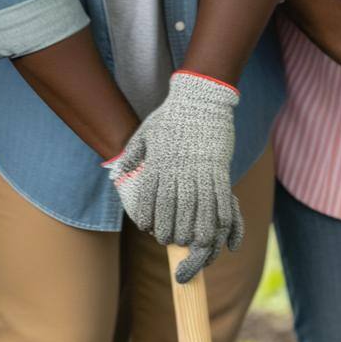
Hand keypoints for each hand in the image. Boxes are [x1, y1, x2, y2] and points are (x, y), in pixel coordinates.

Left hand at [104, 70, 242, 282]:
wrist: (199, 99)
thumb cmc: (170, 116)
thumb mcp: (145, 132)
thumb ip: (132, 154)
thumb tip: (119, 171)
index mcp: (160, 162)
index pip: (151, 198)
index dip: (149, 217)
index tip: (148, 228)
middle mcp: (179, 170)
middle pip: (174, 209)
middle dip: (171, 229)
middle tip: (169, 240)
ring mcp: (200, 170)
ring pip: (198, 209)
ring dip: (195, 230)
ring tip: (190, 243)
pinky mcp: (219, 169)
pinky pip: (221, 199)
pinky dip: (219, 217)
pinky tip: (217, 230)